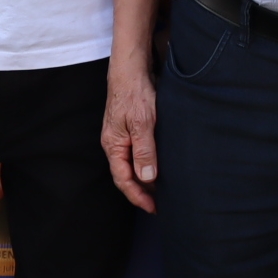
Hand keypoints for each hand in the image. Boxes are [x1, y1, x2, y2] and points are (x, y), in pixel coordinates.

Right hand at [101, 54, 159, 212]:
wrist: (131, 69)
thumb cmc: (134, 94)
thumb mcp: (142, 123)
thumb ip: (144, 151)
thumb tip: (147, 178)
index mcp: (113, 145)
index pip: (123, 180)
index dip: (138, 196)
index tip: (153, 208)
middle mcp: (115, 143)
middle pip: (127, 175)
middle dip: (143, 190)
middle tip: (162, 203)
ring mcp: (122, 136)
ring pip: (133, 164)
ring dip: (147, 177)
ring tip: (164, 189)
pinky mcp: (130, 128)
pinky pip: (138, 152)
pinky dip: (148, 163)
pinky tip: (160, 165)